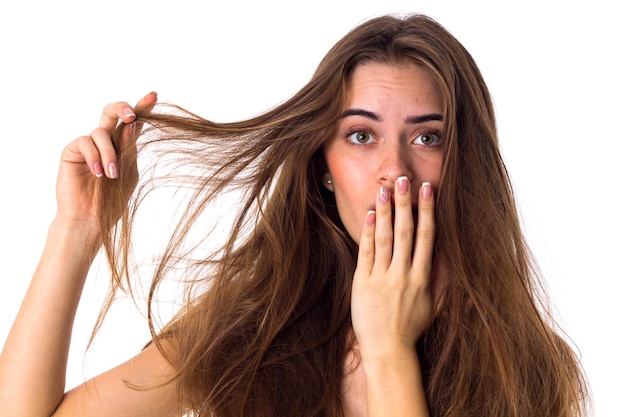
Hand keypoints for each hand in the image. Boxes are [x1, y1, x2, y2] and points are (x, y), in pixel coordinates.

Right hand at [54, 92, 156, 232]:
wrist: (90, 219)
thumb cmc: (112, 199)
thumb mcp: (128, 173)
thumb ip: (130, 149)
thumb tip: (133, 124)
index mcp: (123, 146)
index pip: (133, 123)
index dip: (143, 107)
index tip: (154, 95)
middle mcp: (105, 141)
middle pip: (111, 112)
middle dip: (122, 109)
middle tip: (131, 116)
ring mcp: (88, 145)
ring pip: (101, 132)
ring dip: (109, 153)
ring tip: (111, 175)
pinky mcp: (72, 151)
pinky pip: (85, 142)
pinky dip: (94, 157)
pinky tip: (97, 174)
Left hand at [351, 177, 435, 358]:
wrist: (387, 350)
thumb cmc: (411, 327)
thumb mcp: (435, 305)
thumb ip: (443, 279)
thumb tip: (448, 253)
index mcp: (422, 277)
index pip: (427, 237)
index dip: (427, 211)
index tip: (428, 189)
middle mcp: (403, 274)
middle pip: (405, 232)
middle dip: (405, 204)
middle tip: (405, 179)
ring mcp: (382, 278)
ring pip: (384, 238)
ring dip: (384, 212)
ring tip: (384, 190)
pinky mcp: (363, 283)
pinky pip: (366, 253)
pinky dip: (367, 233)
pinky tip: (368, 215)